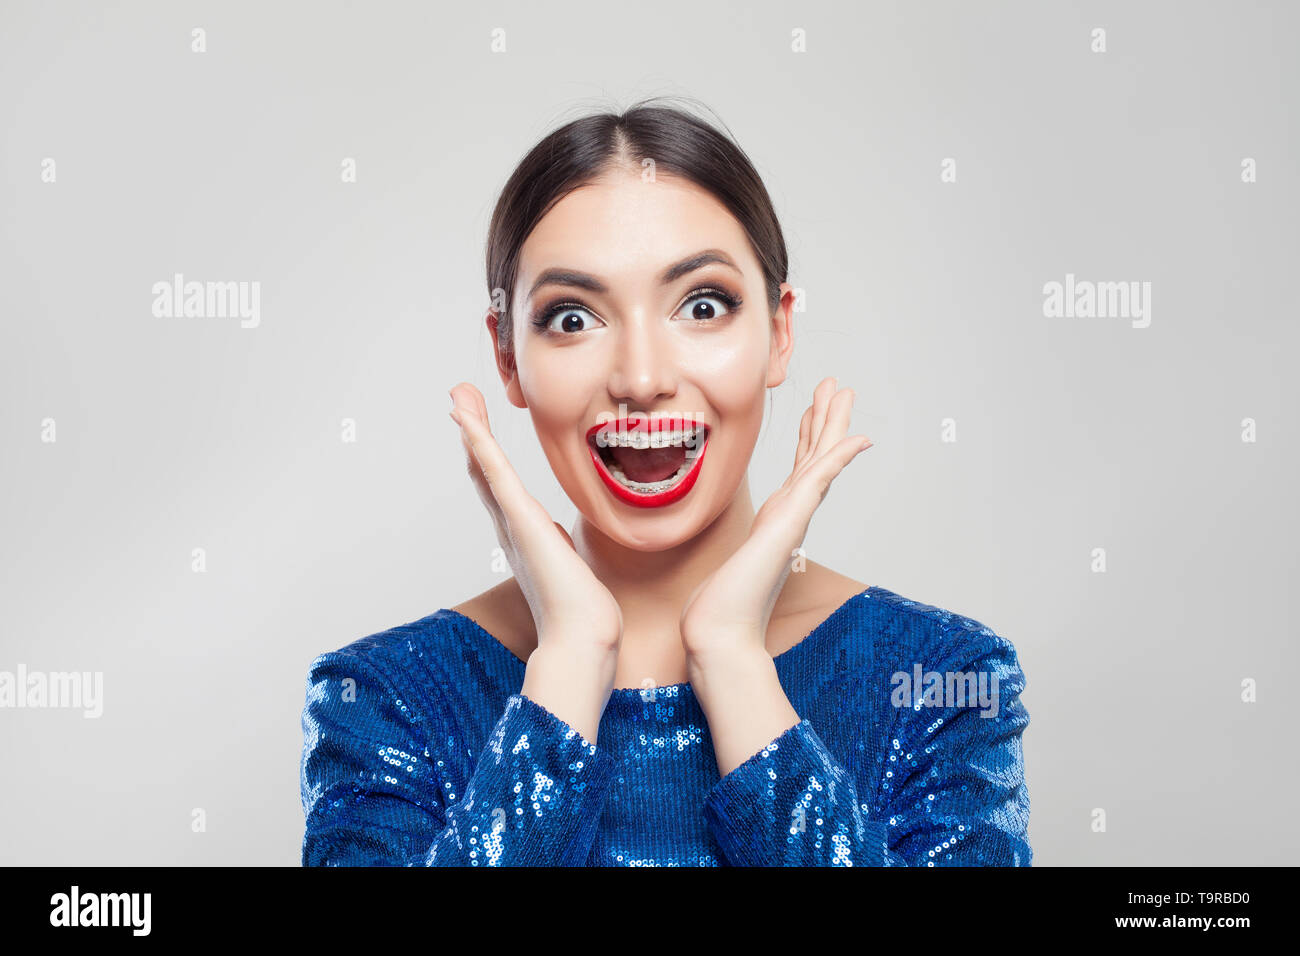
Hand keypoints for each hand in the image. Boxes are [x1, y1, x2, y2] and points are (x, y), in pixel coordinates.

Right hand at [449, 383, 621, 738]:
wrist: (582, 640)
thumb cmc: (585, 615)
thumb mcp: (575, 572)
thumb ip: (563, 555)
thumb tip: (561, 546)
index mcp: (526, 539)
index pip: (502, 490)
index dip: (488, 459)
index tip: (480, 431)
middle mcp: (512, 531)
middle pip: (485, 473)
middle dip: (473, 436)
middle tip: (459, 401)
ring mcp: (513, 525)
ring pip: (485, 467)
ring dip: (471, 429)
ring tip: (458, 396)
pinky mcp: (521, 521)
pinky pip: (495, 474)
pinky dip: (479, 443)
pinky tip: (467, 419)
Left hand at [679, 377, 871, 664]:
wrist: (720, 633)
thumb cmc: (717, 611)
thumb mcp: (722, 570)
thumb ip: (728, 562)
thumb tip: (723, 569)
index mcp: (774, 522)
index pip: (795, 470)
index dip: (806, 438)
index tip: (813, 411)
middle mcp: (788, 517)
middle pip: (813, 457)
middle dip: (824, 419)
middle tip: (836, 386)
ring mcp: (793, 519)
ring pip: (819, 460)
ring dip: (833, 424)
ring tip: (843, 391)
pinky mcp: (790, 522)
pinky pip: (819, 480)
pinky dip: (839, 458)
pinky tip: (858, 439)